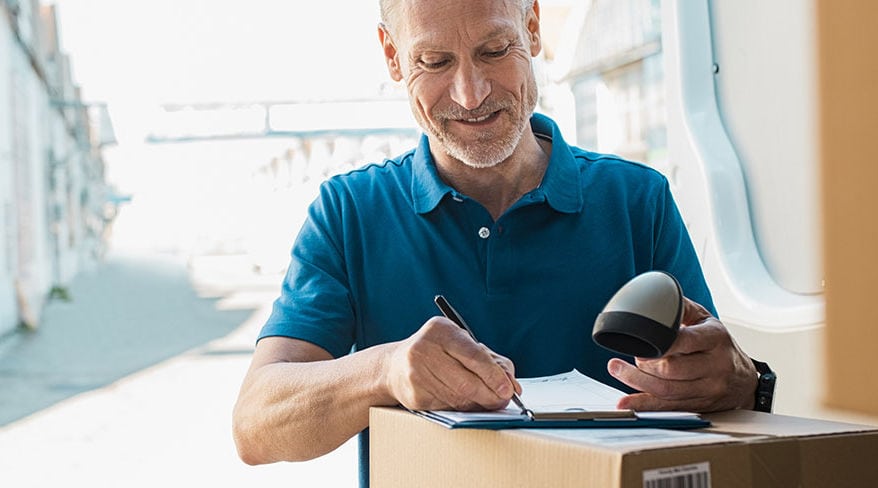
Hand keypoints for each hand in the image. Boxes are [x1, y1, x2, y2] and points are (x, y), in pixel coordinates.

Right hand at [385, 317, 520, 411]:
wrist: (395, 366)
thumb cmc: (437, 353)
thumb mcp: (461, 344)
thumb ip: (491, 360)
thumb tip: (511, 385)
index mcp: (440, 330)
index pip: (473, 355)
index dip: (494, 375)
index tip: (508, 389)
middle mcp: (424, 349)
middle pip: (466, 382)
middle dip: (490, 395)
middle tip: (503, 400)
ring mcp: (416, 374)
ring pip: (458, 398)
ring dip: (478, 404)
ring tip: (487, 402)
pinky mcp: (414, 396)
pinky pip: (447, 407)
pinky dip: (462, 409)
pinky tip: (465, 403)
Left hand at [607, 297, 757, 411]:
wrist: (745, 380)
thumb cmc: (720, 346)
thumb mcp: (707, 321)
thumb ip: (682, 308)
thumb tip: (656, 298)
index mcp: (716, 339)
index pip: (686, 341)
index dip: (660, 343)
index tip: (641, 340)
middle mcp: (715, 366)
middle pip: (672, 370)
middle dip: (644, 363)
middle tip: (631, 354)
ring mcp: (708, 389)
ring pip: (668, 390)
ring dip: (638, 381)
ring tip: (618, 370)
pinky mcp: (700, 405)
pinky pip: (669, 407)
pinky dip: (645, 405)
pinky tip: (627, 402)